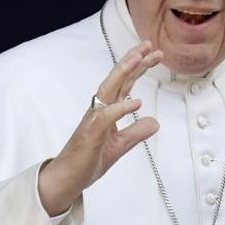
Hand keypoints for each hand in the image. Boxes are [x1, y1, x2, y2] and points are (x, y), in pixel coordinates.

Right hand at [38, 41, 162, 214]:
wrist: (69, 179)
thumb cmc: (89, 160)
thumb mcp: (120, 146)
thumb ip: (136, 132)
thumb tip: (155, 122)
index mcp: (107, 110)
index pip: (125, 83)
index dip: (139, 67)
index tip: (154, 53)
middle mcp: (99, 109)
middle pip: (117, 78)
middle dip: (133, 60)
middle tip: (149, 45)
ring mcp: (94, 119)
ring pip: (109, 90)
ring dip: (124, 73)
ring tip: (139, 59)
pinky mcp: (91, 133)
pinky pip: (106, 117)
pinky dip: (121, 108)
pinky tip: (136, 101)